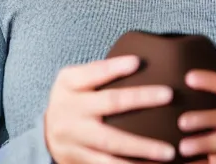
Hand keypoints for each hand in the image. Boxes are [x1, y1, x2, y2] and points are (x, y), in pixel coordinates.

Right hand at [44, 55, 176, 163]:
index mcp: (69, 84)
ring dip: (142, 147)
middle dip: (140, 98)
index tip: (137, 61)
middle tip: (168, 94)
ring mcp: (74, 138)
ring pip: (111, 143)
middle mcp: (70, 110)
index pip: (93, 72)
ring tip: (169, 150)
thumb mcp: (74, 78)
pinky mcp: (79, 160)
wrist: (46, 132)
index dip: (114, 67)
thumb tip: (138, 60)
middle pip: (109, 103)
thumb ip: (98, 71)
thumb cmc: (72, 96)